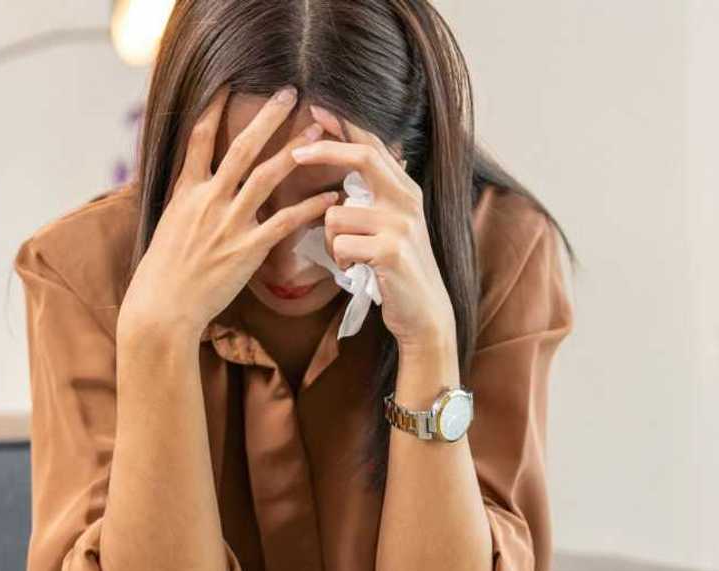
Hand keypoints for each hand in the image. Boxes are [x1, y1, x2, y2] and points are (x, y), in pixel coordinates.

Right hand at [119, 85, 337, 344]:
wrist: (162, 308)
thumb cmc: (165, 273)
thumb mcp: (169, 227)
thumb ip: (189, 203)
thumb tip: (198, 187)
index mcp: (185, 191)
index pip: (199, 138)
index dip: (214, 108)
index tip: (230, 84)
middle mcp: (207, 200)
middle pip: (240, 148)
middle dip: (266, 118)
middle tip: (289, 93)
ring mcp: (228, 223)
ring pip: (266, 177)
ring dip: (294, 151)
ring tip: (318, 132)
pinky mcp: (247, 249)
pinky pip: (285, 222)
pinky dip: (309, 207)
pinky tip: (330, 196)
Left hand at [292, 107, 456, 353]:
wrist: (425, 314)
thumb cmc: (398, 271)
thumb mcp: (393, 226)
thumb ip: (374, 197)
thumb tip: (346, 169)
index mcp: (405, 190)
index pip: (373, 146)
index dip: (344, 126)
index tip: (316, 108)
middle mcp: (408, 200)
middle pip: (363, 158)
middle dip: (324, 152)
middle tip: (293, 154)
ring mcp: (402, 225)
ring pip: (337, 214)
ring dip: (333, 240)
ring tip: (351, 258)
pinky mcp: (392, 251)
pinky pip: (341, 244)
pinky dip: (339, 260)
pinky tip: (356, 270)